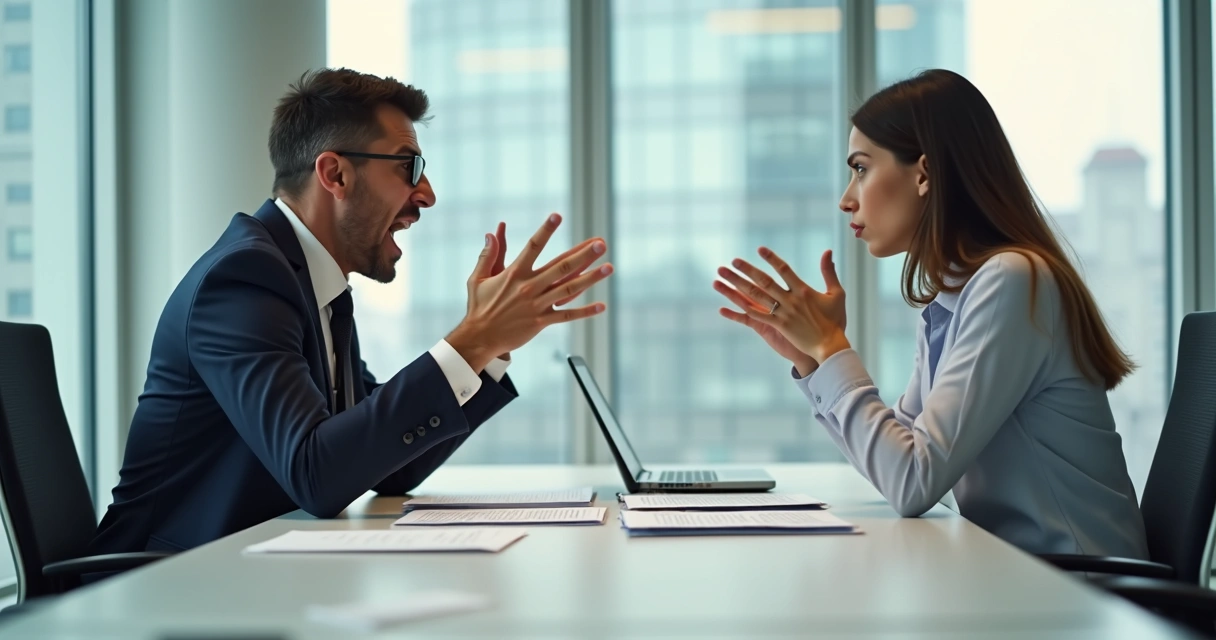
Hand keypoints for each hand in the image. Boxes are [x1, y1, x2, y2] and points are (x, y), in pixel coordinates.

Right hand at [447, 214, 612, 370]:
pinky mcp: (541, 322)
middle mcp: (529, 287)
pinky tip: (601, 306)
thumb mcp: (478, 278)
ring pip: (569, 289)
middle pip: (561, 267)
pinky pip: (567, 316)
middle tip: (600, 242)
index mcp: (515, 274)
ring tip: (609, 267)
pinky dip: (584, 311)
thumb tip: (492, 233)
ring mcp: (537, 305)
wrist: (479, 337)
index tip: (557, 216)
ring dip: (591, 278)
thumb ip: (488, 255)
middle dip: (583, 254)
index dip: (546, 230)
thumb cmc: (479, 306)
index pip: (533, 247)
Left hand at [715, 248, 849, 364]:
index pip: (784, 270)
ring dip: (738, 286)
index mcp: (804, 291)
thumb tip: (828, 251)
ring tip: (724, 278)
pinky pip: (757, 317)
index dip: (772, 259)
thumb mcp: (837, 294)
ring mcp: (783, 314)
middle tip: (733, 261)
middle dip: (747, 270)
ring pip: (756, 297)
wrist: (831, 346)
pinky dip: (742, 312)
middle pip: (764, 282)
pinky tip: (728, 305)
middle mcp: (791, 301)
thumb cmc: (835, 320)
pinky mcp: (779, 327)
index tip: (760, 249)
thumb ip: (829, 272)